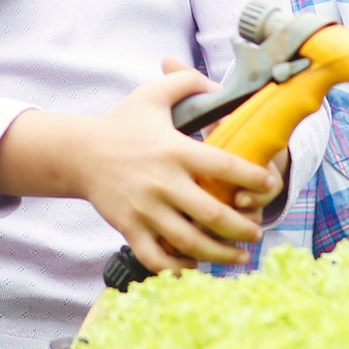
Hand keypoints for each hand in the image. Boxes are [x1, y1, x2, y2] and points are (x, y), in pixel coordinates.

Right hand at [0, 68, 281, 273]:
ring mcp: (145, 209)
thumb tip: (219, 84)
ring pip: (189, 243)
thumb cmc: (121, 122)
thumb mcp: (153, 94)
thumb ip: (187, 81)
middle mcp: (162, 183)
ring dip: (219, 254)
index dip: (254, 178)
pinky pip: (157, 258)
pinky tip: (195, 265)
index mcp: (175, 150)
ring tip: (239, 256)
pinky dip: (178, 267)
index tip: (269, 185)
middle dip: (243, 228)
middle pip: (213, 215)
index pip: (224, 166)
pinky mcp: (128, 228)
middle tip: (257, 231)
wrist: (78, 153)